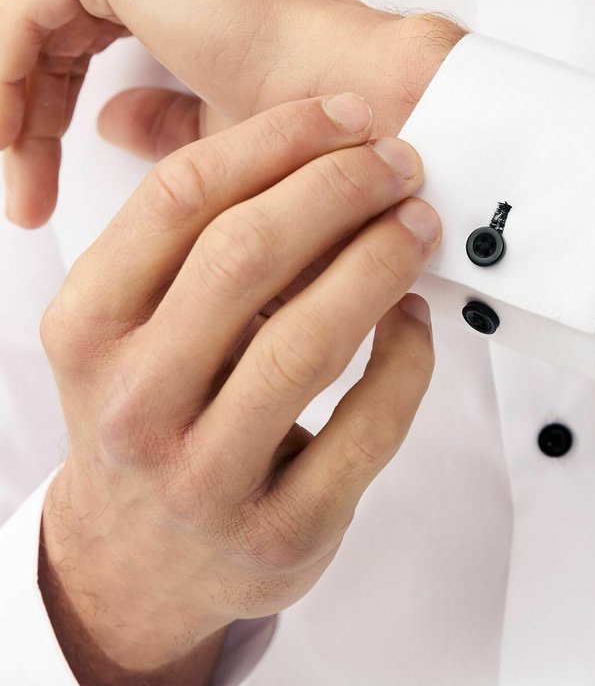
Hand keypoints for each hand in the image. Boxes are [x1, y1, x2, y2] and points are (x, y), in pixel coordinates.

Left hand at [0, 0, 467, 225]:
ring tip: (22, 184)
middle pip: (50, 27)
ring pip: (31, 22)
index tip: (42, 186)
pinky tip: (18, 142)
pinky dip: (8, 81)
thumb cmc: (312, 117)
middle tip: (25, 196)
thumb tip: (108, 123)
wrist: (357, 97)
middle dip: (28, 117)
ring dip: (14, 107)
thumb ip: (160, 116)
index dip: (52, 113)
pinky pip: (22, 15)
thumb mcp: (218, 123)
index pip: (82, 33)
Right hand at [39, 92, 439, 679]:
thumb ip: (183, 239)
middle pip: (245, 257)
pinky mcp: (282, 533)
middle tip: (400, 164)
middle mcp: (132, 404)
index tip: (347, 117)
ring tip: (417, 226)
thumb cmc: (147, 418)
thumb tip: (304, 128)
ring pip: (307, 343)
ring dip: (379, 264)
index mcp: (87, 331)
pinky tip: (414, 318)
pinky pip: (367, 428)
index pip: (178, 199)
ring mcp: (205, 478)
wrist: (133, 569)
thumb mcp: (123, 329)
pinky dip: (406, 359)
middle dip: (339, 189)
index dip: (277, 140)